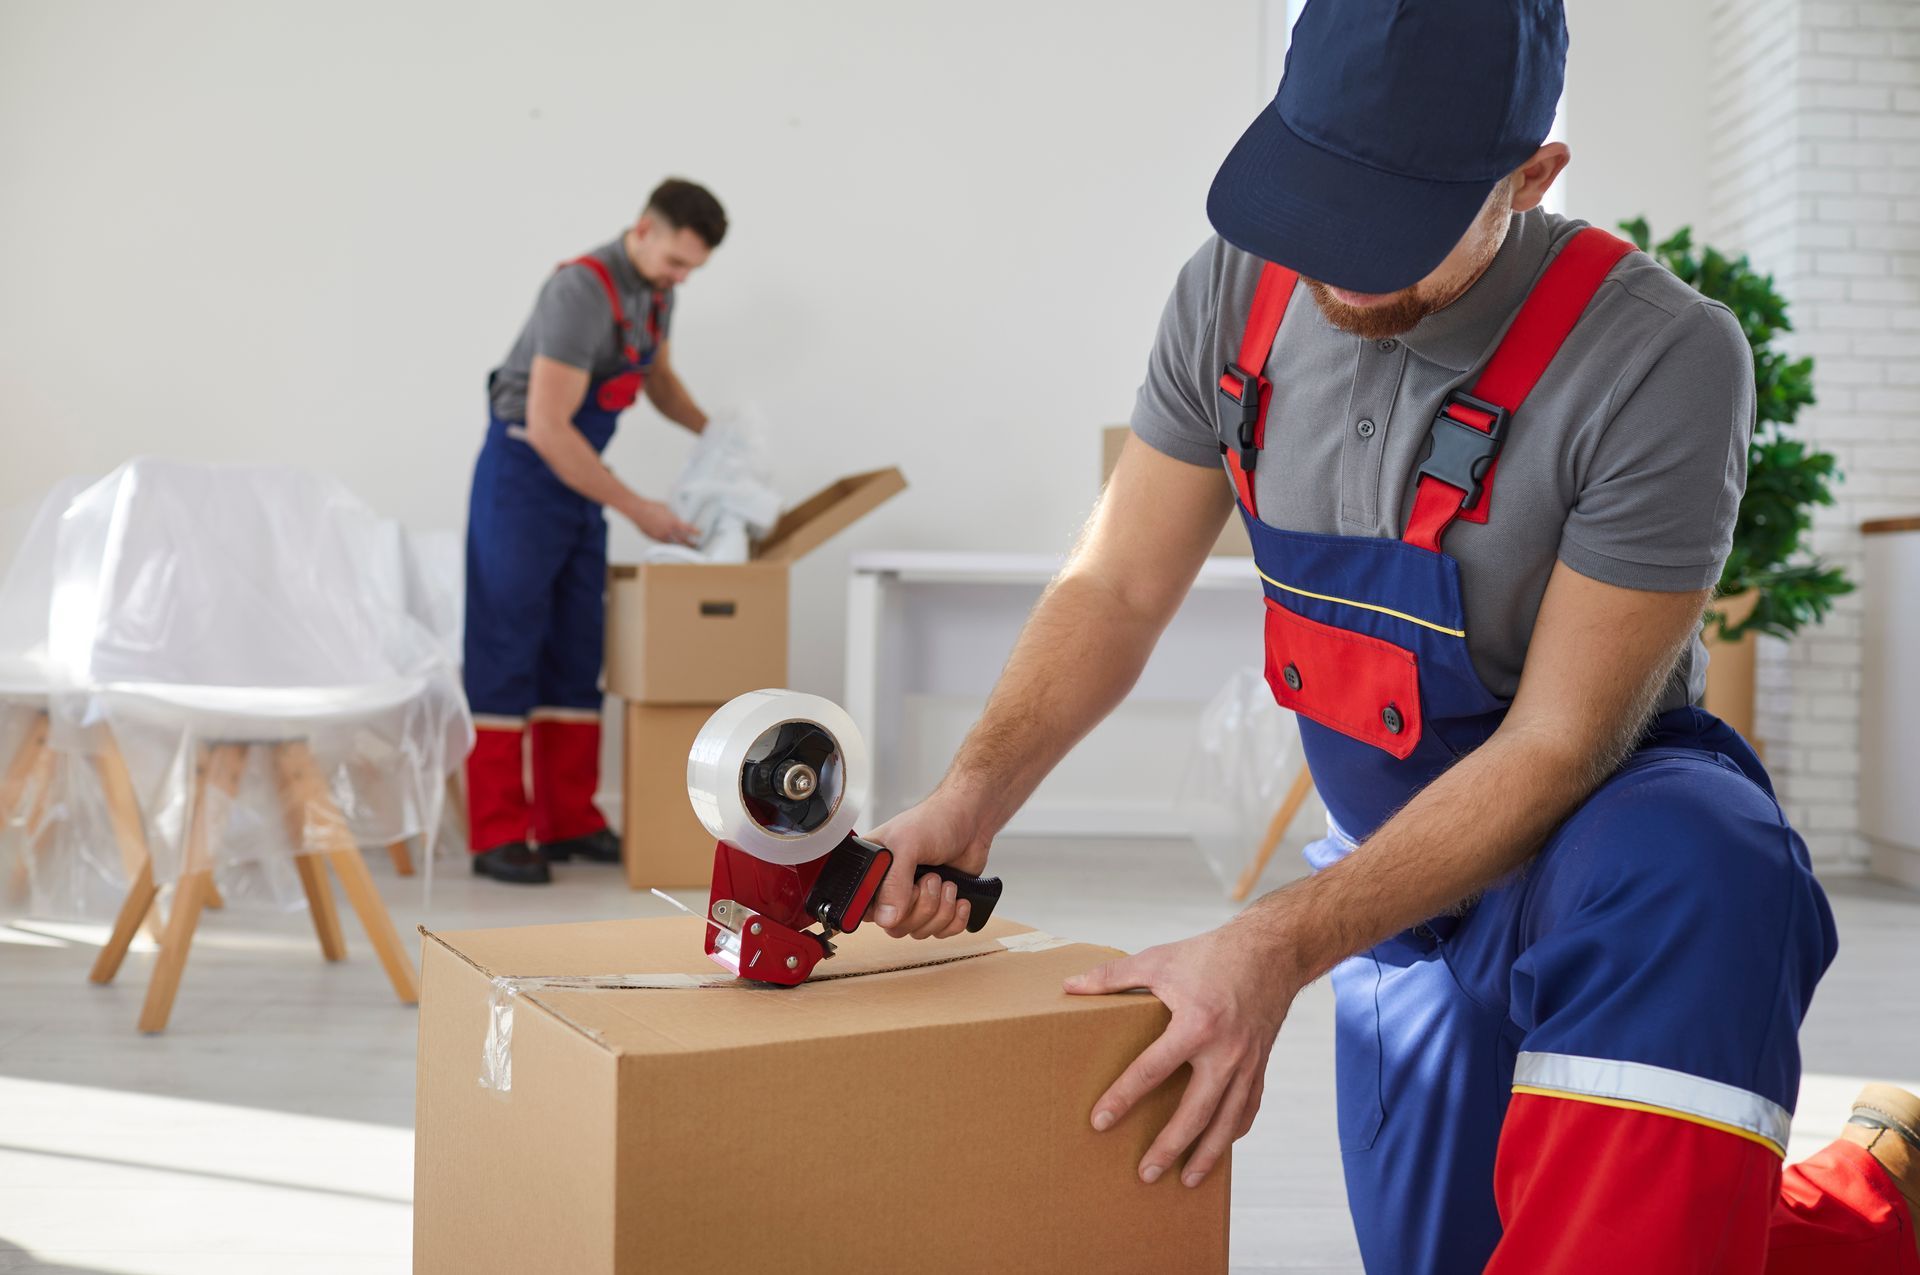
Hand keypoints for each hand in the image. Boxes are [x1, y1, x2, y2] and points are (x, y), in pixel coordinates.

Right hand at [629, 499, 699, 545]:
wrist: (638, 510)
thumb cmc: (651, 506)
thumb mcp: (667, 507)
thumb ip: (673, 514)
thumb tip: (678, 515)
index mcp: (673, 522)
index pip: (688, 529)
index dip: (695, 532)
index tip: (700, 534)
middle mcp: (668, 531)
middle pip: (682, 540)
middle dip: (690, 544)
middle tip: (696, 545)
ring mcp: (661, 535)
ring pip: (673, 544)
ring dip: (680, 546)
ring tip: (686, 548)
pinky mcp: (654, 538)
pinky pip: (664, 543)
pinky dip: (670, 544)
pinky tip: (672, 545)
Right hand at [863, 790, 992, 939]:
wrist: (971, 821)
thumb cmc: (935, 821)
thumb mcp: (908, 845)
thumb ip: (894, 881)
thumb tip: (888, 918)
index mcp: (871, 872)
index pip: (863, 909)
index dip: (884, 909)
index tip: (906, 893)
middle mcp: (889, 889)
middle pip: (894, 926)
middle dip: (921, 907)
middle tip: (931, 879)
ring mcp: (914, 900)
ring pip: (918, 931)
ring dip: (940, 910)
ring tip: (947, 882)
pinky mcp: (937, 909)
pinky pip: (940, 933)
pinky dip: (954, 920)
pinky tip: (960, 899)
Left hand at [1063, 922, 1299, 1188]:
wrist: (1271, 951)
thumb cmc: (1210, 955)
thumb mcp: (1158, 960)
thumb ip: (1112, 976)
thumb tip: (1069, 986)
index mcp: (1196, 1024)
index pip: (1151, 1070)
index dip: (1123, 1098)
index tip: (1099, 1122)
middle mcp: (1225, 1051)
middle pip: (1195, 1111)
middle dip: (1169, 1146)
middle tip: (1145, 1173)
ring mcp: (1247, 1062)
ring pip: (1226, 1120)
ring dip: (1206, 1154)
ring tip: (1185, 1180)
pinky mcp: (1260, 1065)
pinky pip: (1248, 1107)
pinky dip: (1233, 1131)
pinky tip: (1218, 1147)